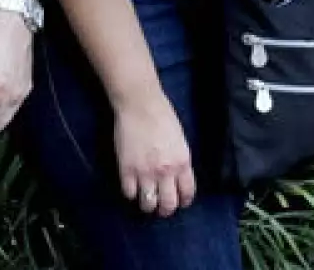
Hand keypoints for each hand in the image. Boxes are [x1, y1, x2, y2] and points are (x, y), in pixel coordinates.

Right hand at [113, 88, 195, 216]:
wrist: (140, 105)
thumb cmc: (162, 117)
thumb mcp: (180, 141)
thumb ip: (179, 161)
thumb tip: (177, 178)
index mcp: (182, 162)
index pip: (187, 193)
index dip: (183, 201)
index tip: (179, 201)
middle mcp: (166, 172)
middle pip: (168, 205)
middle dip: (165, 209)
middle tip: (161, 207)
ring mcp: (145, 172)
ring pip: (148, 204)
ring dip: (147, 204)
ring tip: (145, 198)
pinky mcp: (126, 170)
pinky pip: (129, 194)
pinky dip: (131, 193)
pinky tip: (132, 185)